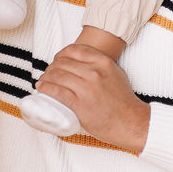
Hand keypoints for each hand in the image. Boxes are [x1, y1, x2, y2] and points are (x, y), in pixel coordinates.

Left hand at [35, 44, 149, 151]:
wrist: (130, 122)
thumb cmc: (122, 101)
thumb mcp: (115, 73)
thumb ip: (99, 64)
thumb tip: (80, 61)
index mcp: (103, 62)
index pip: (74, 50)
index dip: (61, 54)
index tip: (57, 60)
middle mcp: (94, 72)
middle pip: (62, 62)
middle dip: (51, 67)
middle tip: (49, 74)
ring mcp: (86, 88)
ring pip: (57, 75)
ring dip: (46, 77)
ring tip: (43, 81)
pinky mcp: (79, 104)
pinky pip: (56, 91)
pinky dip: (46, 88)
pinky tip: (42, 88)